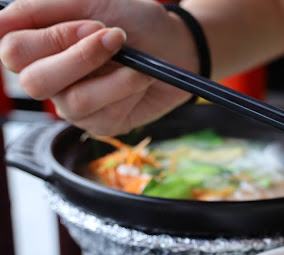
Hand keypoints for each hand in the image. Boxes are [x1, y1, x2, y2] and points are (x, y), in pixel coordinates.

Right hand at [0, 0, 198, 135]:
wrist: (176, 45)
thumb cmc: (132, 20)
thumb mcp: (90, 0)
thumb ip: (42, 6)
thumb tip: (0, 16)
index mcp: (36, 45)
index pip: (12, 50)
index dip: (51, 38)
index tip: (91, 24)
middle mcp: (48, 77)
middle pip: (34, 82)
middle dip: (81, 58)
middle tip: (115, 38)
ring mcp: (72, 105)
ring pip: (75, 101)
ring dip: (114, 77)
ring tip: (135, 60)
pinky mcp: (101, 124)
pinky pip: (106, 115)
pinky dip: (129, 90)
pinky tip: (141, 78)